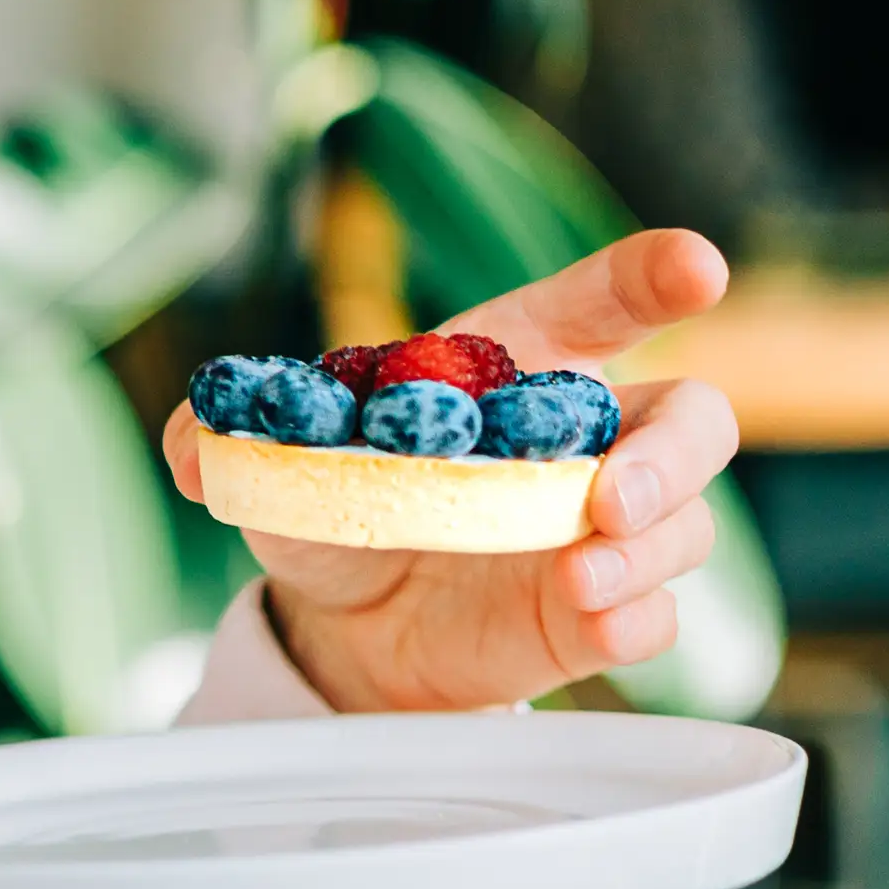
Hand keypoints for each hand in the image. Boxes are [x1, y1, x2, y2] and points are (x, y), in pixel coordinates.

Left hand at [162, 229, 742, 713]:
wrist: (340, 623)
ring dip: (645, 551)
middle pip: (693, 420)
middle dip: (676, 452)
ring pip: (686, 528)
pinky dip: (634, 619)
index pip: (605, 302)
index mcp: (518, 366)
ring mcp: (603, 535)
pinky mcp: (597, 617)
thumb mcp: (273, 463)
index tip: (693, 266)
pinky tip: (593, 620)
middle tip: (617, 492)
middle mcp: (584, 444)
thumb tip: (194, 439)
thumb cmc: (335, 506)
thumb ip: (226, 435)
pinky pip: (656, 617)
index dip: (654, 274)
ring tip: (577, 576)